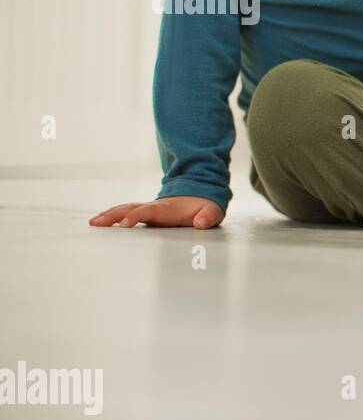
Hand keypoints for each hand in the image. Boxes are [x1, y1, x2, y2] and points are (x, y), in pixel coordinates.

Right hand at [89, 196, 224, 228]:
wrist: (200, 196)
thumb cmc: (205, 208)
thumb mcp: (212, 212)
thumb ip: (208, 217)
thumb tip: (200, 224)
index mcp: (168, 209)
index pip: (149, 211)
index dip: (137, 216)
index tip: (125, 224)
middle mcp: (154, 207)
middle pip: (130, 209)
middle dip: (114, 215)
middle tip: (97, 223)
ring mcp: (147, 210)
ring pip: (124, 210)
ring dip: (108, 215)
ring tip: (93, 223)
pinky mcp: (144, 214)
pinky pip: (125, 214)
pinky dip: (111, 217)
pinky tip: (98, 223)